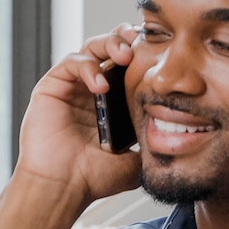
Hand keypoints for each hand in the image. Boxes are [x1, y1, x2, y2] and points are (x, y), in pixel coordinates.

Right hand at [16, 28, 144, 205]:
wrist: (63, 188)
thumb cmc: (92, 178)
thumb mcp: (135, 160)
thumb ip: (152, 144)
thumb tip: (176, 137)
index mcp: (111, 103)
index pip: (128, 67)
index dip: (143, 55)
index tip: (161, 52)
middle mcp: (91, 91)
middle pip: (110, 49)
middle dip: (127, 40)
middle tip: (141, 44)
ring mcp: (71, 88)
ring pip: (91, 48)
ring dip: (110, 44)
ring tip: (125, 55)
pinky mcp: (52, 87)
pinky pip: (71, 62)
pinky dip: (88, 67)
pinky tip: (100, 85)